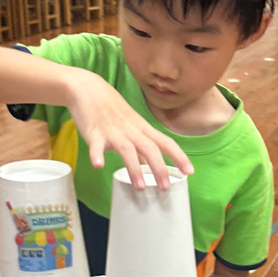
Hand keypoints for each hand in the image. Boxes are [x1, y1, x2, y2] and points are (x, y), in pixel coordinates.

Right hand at [67, 70, 192, 189]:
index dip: (179, 156)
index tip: (189, 171)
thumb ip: (140, 147)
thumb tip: (150, 167)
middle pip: (150, 148)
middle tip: (165, 188)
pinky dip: (97, 155)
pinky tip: (98, 165)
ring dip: (135, 168)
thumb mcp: (131, 126)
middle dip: (159, 168)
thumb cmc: (112, 110)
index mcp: (142, 129)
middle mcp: (131, 130)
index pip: (165, 142)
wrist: (88, 89)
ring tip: (140, 187)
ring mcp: (113, 131)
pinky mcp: (94, 133)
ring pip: (127, 149)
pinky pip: (96, 145)